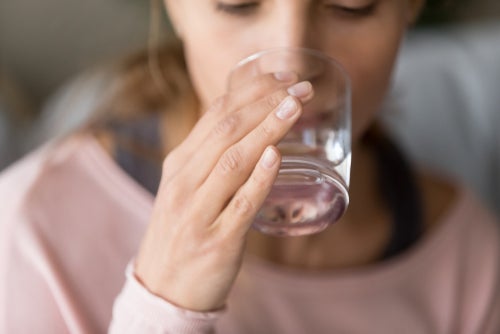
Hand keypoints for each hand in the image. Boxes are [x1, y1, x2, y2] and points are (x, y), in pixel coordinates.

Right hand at [134, 72, 312, 310]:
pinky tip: (276, 157)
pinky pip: (241, 204)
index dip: (251, 92)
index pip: (215, 116)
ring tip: (295, 109)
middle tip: (300, 89)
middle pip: (225, 131)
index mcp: (179, 165)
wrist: (162, 288)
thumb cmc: (182, 232)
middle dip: (265, 104)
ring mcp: (199, 212)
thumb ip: (212, 159)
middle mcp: (184, 183)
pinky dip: (259, 179)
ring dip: (266, 130)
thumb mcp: (186, 188)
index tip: (281, 78)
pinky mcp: (217, 240)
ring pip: (233, 161)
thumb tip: (250, 127)